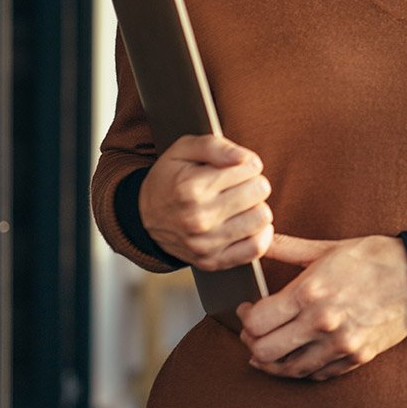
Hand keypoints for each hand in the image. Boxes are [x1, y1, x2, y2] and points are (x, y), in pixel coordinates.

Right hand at [139, 134, 272, 270]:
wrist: (145, 218)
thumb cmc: (170, 178)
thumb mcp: (184, 149)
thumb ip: (215, 146)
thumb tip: (244, 158)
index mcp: (191, 187)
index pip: (250, 168)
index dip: (247, 164)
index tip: (235, 168)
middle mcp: (198, 218)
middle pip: (260, 191)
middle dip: (253, 183)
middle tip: (238, 186)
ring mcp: (205, 243)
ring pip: (262, 218)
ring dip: (256, 208)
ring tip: (239, 205)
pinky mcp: (213, 261)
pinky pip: (256, 247)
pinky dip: (259, 234)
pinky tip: (246, 223)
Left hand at [237, 234, 406, 381]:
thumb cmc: (375, 258)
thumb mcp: (329, 247)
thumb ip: (289, 247)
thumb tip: (261, 238)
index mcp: (311, 291)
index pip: (256, 321)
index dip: (245, 317)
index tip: (248, 309)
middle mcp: (322, 322)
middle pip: (264, 351)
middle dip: (252, 342)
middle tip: (255, 330)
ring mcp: (339, 344)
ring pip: (287, 369)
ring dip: (272, 361)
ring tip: (271, 347)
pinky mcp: (354, 358)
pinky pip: (315, 374)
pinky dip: (301, 367)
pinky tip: (298, 353)